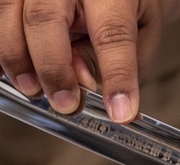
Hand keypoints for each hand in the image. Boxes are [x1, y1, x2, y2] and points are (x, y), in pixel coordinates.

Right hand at [0, 0, 165, 121]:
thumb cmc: (125, 6)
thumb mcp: (138, 29)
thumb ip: (119, 56)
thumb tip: (82, 81)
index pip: (112, 34)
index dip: (116, 76)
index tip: (120, 111)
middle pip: (44, 19)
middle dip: (52, 69)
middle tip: (64, 103)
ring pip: (8, 13)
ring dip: (16, 58)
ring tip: (33, 90)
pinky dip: (2, 48)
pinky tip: (10, 73)